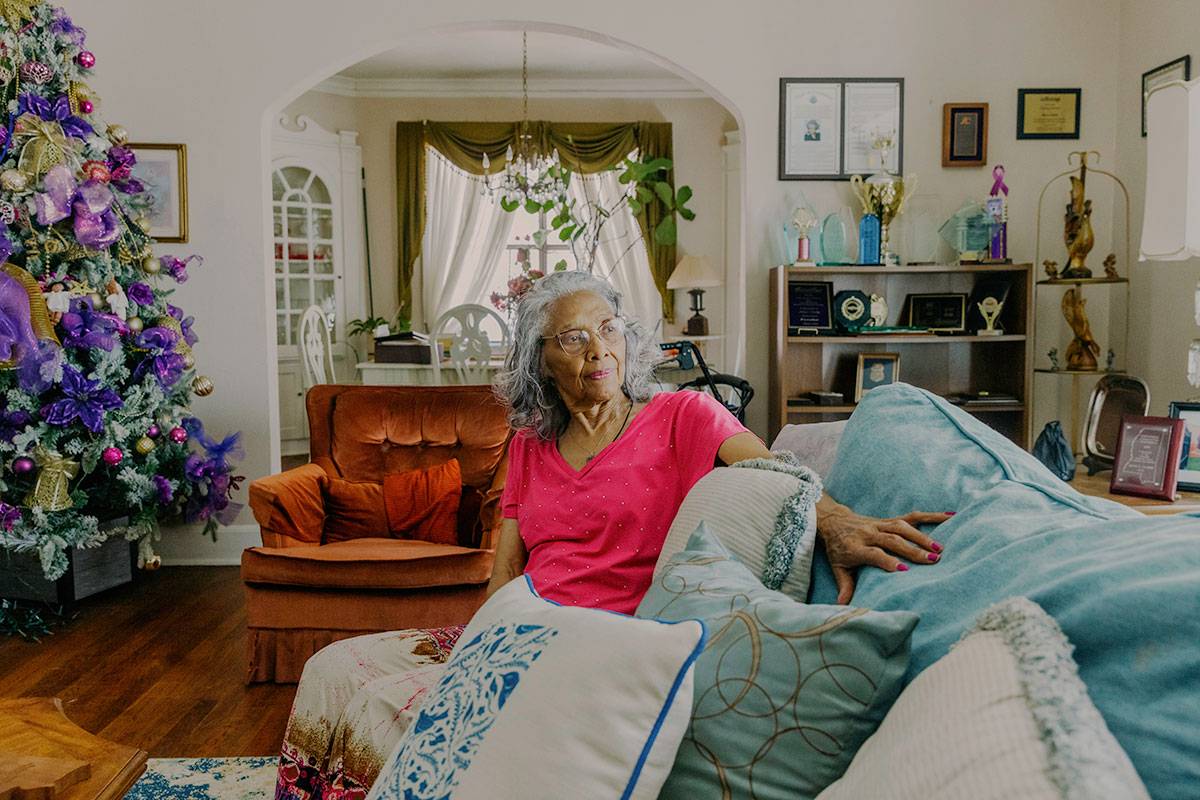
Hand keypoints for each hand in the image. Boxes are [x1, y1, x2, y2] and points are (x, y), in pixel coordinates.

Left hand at [816, 505, 951, 604]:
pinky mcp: (889, 519)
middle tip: (933, 560)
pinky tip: (949, 516)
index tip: (904, 569)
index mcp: (856, 547)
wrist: (833, 521)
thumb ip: (845, 585)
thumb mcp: (838, 567)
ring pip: (902, 527)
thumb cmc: (838, 548)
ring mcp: (880, 524)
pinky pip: (911, 516)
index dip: (888, 560)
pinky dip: (930, 516)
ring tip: (939, 548)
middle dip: (912, 550)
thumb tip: (843, 605)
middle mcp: (869, 533)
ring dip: (921, 537)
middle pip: (892, 540)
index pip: (874, 553)